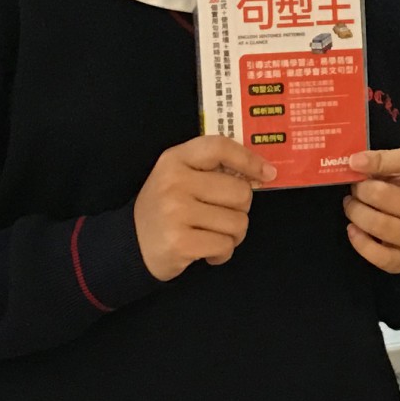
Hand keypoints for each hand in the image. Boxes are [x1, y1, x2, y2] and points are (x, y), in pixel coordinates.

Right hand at [132, 135, 273, 279]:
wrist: (132, 244)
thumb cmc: (167, 209)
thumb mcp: (180, 177)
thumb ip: (212, 170)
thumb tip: (263, 173)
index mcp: (175, 160)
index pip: (219, 147)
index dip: (249, 159)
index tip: (267, 173)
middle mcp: (174, 182)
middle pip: (240, 192)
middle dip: (240, 209)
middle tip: (222, 216)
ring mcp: (176, 212)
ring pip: (238, 222)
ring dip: (232, 235)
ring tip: (212, 235)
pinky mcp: (180, 242)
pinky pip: (226, 245)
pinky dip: (222, 253)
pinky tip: (207, 251)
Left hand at [344, 146, 399, 272]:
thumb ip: (389, 169)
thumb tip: (356, 164)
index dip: (378, 159)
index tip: (354, 161)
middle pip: (382, 194)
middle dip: (359, 190)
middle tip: (355, 190)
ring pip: (374, 223)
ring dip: (354, 211)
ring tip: (352, 206)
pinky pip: (373, 252)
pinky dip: (357, 239)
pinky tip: (353, 229)